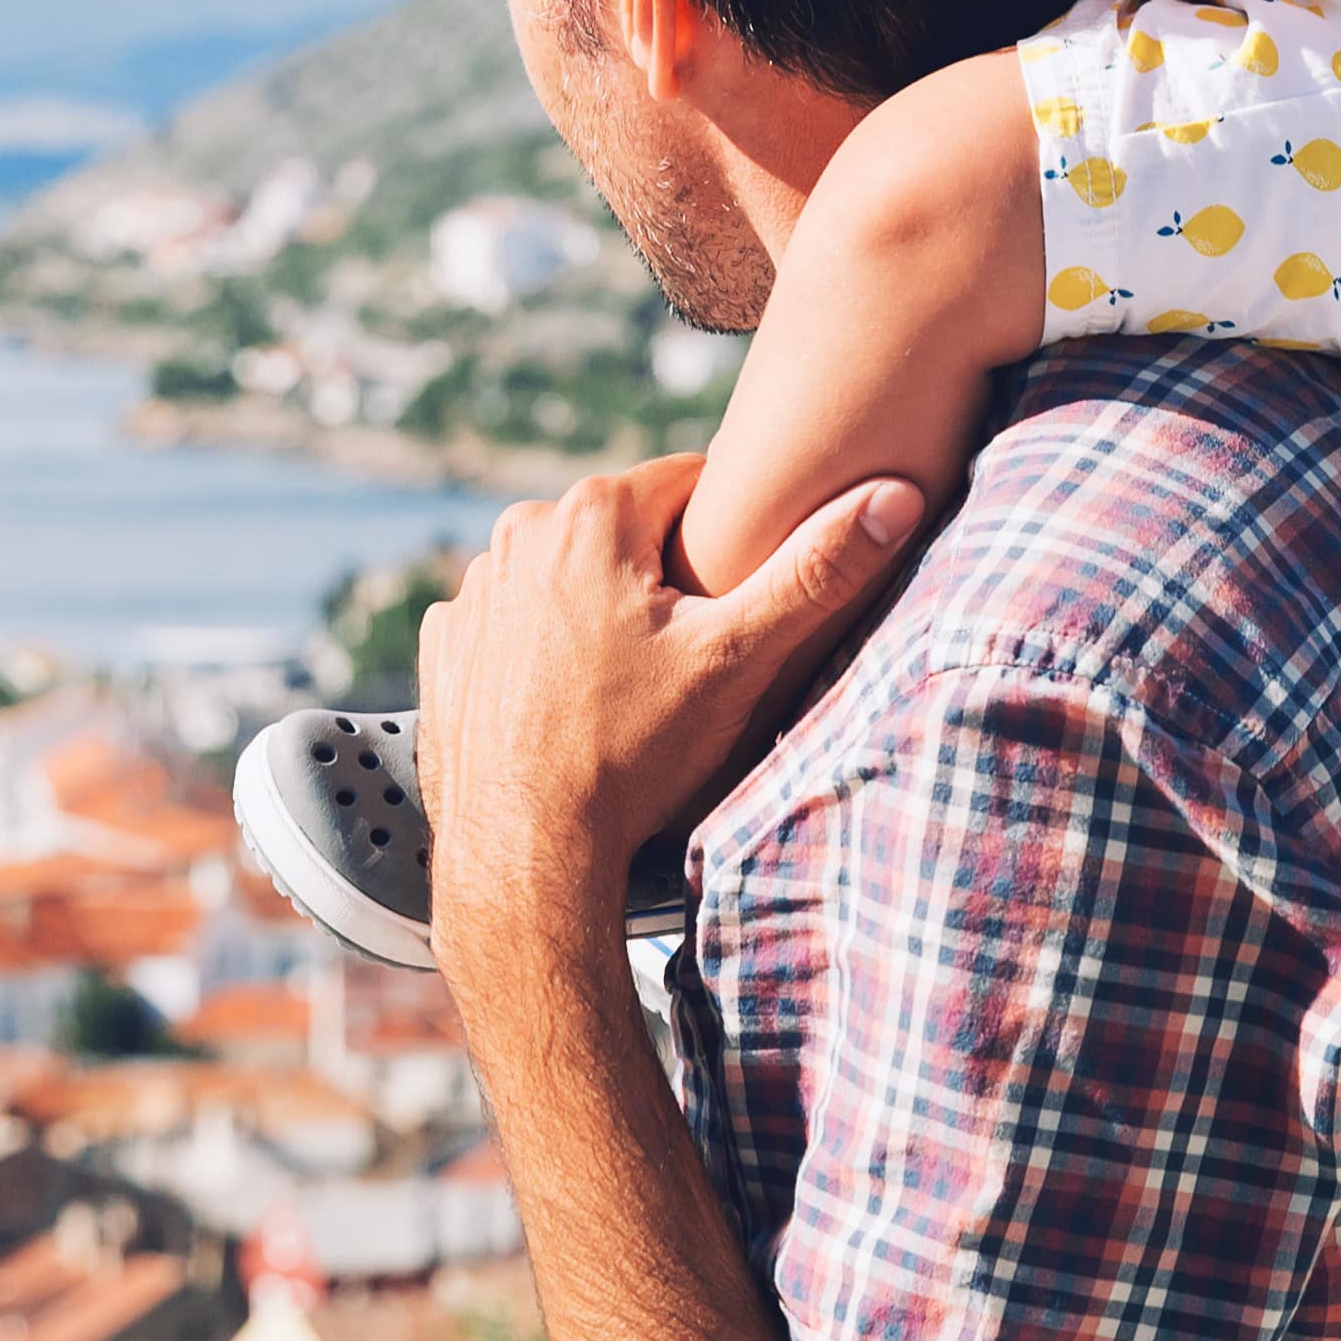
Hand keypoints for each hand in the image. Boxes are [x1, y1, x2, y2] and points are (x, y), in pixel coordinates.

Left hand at [419, 452, 926, 941]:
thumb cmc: (631, 755)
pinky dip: (543, 651)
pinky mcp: (446, 647)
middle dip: (664, 580)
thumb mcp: (739, 658)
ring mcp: (473, 592)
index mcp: (591, 513)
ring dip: (600, 612)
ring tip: (631, 690)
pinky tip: (571, 705)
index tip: (738, 599)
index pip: (693, 485)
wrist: (524, 855)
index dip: (730, 541)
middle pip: (627, 534)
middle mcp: (518, 535)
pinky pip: (515, 625)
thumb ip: (817, 571)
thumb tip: (894, 499)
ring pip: (569, 578)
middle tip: (689, 657)